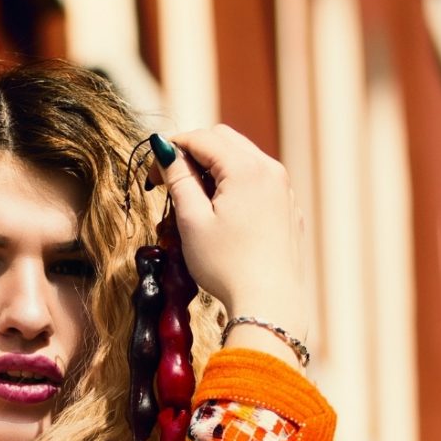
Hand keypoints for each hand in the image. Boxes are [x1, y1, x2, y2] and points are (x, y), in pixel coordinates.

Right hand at [156, 124, 309, 340]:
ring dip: (214, 168)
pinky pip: (258, 181)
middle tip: (168, 182)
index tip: (152, 173)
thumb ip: (178, 179)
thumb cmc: (226, 265)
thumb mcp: (192, 220)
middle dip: (193, 153)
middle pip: (224, 140)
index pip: (201, 138)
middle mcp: (270, 170)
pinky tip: (221, 213)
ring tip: (193, 201)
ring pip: (242, 158)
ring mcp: (283, 188)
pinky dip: (235, 184)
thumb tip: (165, 150)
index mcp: (245, 169)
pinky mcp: (287, 208)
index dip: (171, 149)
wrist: (269, 302)